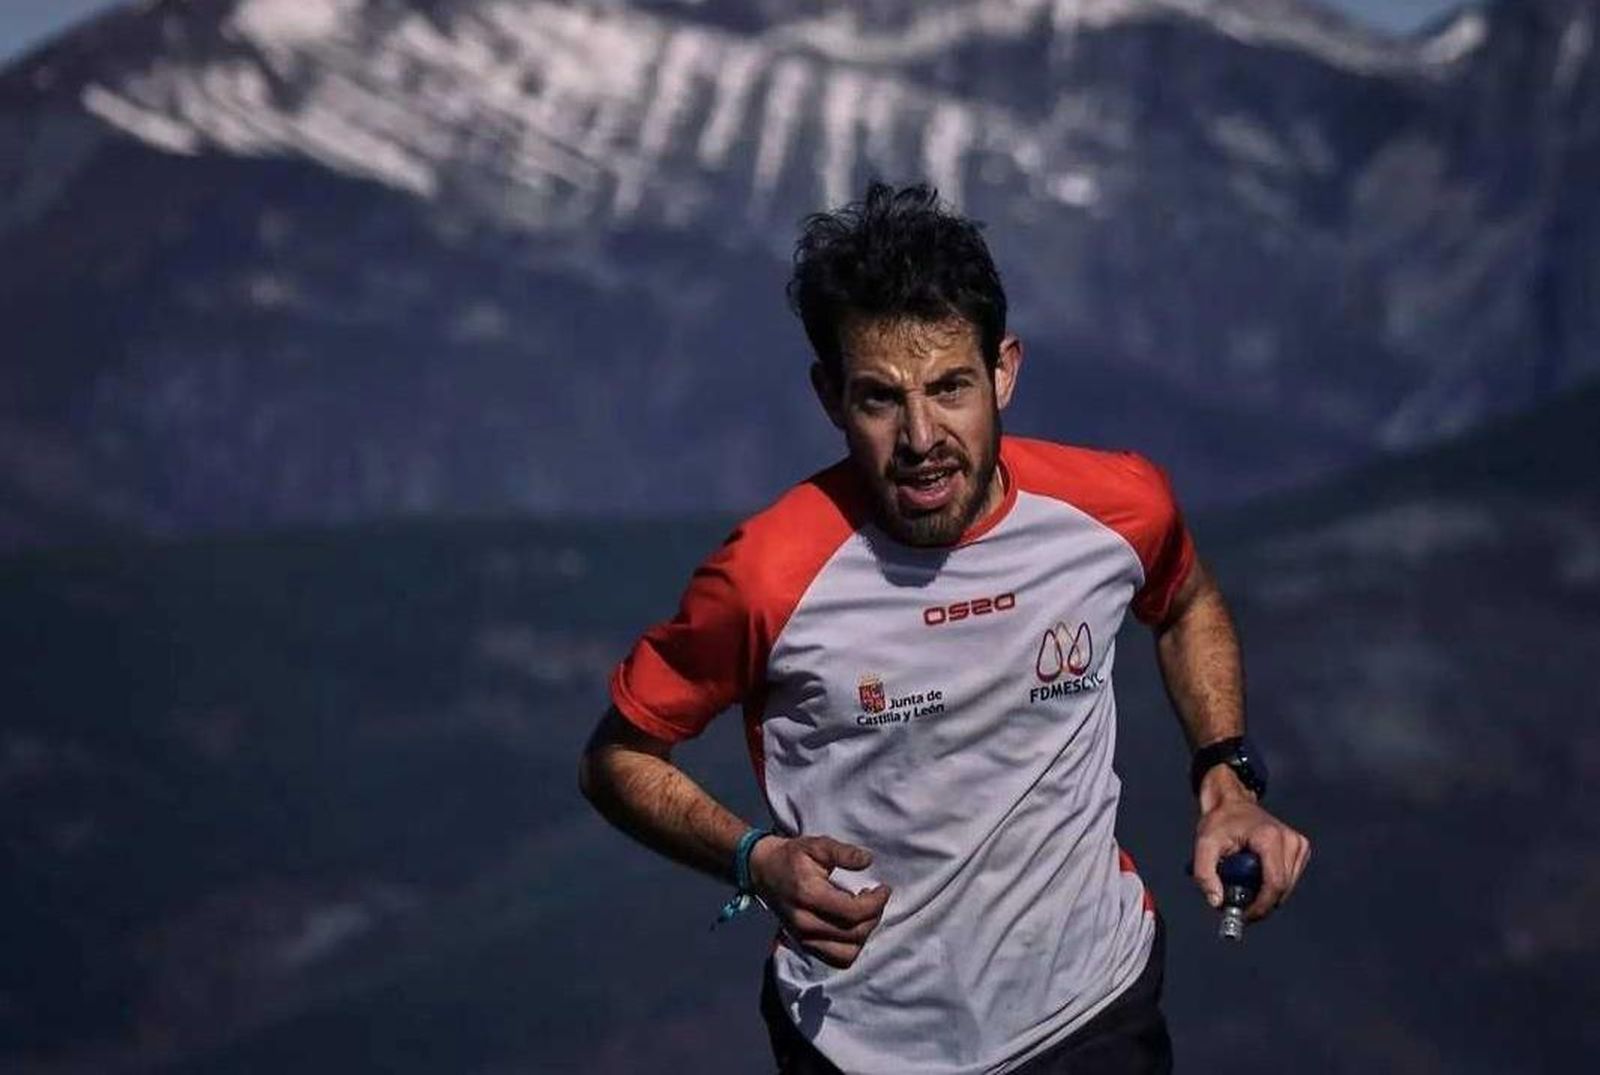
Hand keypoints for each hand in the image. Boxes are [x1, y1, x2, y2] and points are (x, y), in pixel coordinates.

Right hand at [748, 834, 891, 968]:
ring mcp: (803, 937)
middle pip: (854, 933)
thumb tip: (868, 860)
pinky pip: (837, 959)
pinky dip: (851, 948)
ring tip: (866, 913)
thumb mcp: (817, 845)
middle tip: (876, 897)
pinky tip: (854, 927)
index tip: (884, 888)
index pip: (853, 912)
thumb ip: (843, 853)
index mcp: (809, 896)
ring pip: (848, 953)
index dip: (876, 902)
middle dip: (874, 916)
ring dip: (864, 935)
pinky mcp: (804, 945)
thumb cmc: (792, 856)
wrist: (763, 871)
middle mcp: (806, 923)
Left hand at [1190, 770, 1309, 921]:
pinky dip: (1273, 883)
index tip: (1245, 915)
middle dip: (1261, 902)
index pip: (1275, 884)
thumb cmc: (1219, 822)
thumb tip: (1216, 903)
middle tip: (1238, 903)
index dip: (1261, 906)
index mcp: (1270, 838)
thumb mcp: (1204, 844)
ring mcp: (1298, 844)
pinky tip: (1256, 874)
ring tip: (1243, 883)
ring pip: (1287, 886)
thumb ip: (1204, 874)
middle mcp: (1290, 840)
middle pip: (1281, 888)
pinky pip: (1289, 878)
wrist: (1232, 802)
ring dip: (1266, 893)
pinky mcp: (1301, 848)